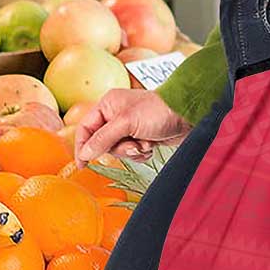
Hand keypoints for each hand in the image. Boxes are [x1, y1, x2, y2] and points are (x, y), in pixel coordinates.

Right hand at [74, 89, 191, 166]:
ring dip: (132, 151)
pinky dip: (141, 153)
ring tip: (145, 143)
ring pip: (118, 150)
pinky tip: (151, 145)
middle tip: (133, 145)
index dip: (82, 146)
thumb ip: (103, 138)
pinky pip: (132, 153)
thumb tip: (85, 153)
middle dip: (119, 148)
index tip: (82, 164)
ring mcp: (129, 127)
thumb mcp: (126, 123)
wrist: (187, 115)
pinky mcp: (141, 137)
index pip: (86, 128)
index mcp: (108, 105)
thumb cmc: (158, 111)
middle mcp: (116, 115)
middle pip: (102, 143)